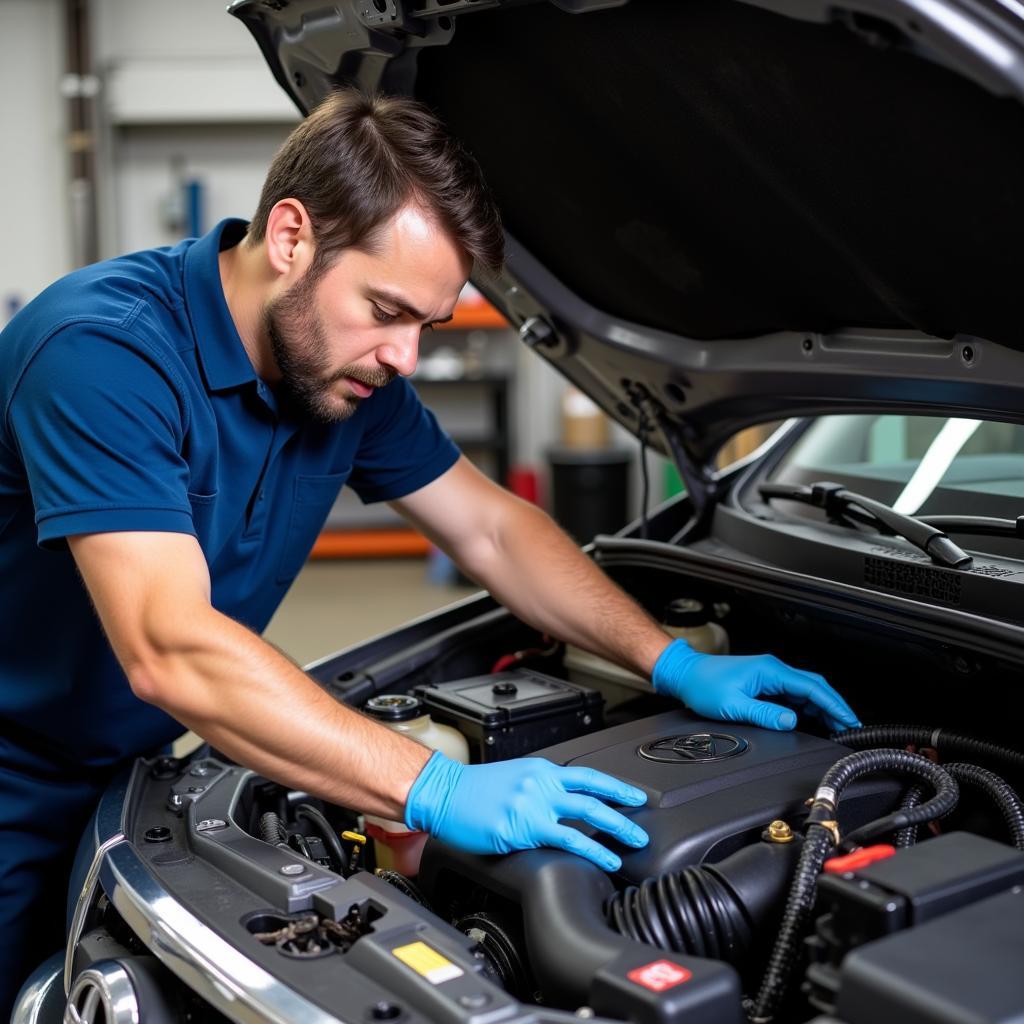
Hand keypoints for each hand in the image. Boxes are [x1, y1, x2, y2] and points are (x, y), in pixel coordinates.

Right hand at [405, 752, 648, 870]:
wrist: (443, 792)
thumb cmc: (470, 791)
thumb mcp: (512, 779)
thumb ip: (537, 788)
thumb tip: (558, 803)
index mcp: (540, 768)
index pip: (587, 774)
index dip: (615, 786)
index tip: (634, 795)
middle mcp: (542, 782)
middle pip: (594, 792)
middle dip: (624, 809)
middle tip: (642, 823)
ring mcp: (535, 803)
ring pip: (588, 812)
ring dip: (617, 827)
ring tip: (635, 842)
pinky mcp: (526, 826)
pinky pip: (569, 838)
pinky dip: (593, 849)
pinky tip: (606, 859)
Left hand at [652, 639, 859, 731]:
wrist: (686, 675)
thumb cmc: (703, 685)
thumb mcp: (733, 705)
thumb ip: (764, 715)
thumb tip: (791, 722)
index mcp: (770, 671)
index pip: (812, 687)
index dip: (834, 705)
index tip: (849, 720)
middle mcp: (773, 670)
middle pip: (814, 687)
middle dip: (835, 706)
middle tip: (851, 726)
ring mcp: (769, 676)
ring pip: (805, 691)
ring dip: (822, 707)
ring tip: (837, 726)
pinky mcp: (763, 683)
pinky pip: (792, 694)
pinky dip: (807, 707)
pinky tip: (812, 719)